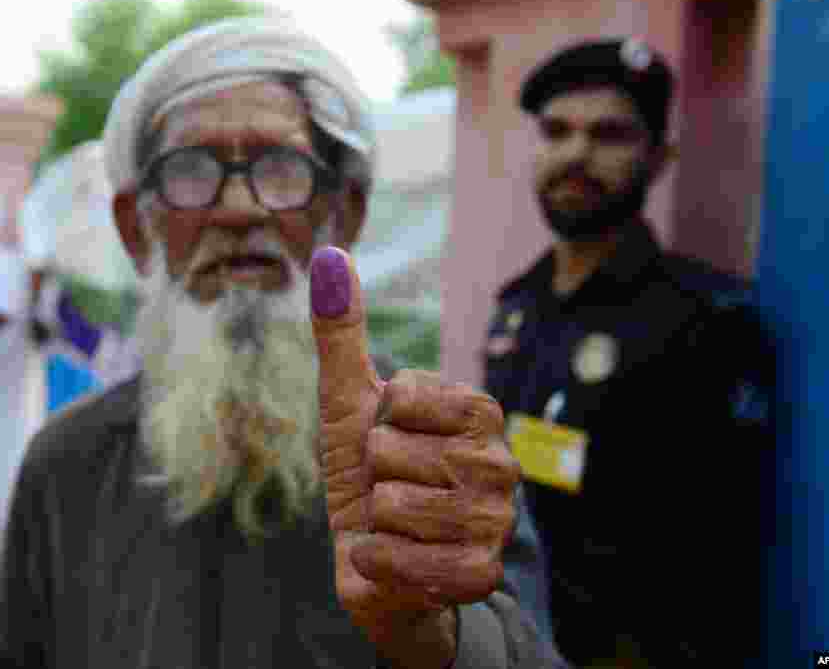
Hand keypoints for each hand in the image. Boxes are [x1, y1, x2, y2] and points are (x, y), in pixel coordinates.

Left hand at [310, 247, 519, 668]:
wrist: (382, 559)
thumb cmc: (369, 474)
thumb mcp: (350, 402)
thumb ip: (343, 331)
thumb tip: (328, 254)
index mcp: (478, 412)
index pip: (400, 396)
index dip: (376, 421)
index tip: (391, 438)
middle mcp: (500, 463)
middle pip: (388, 452)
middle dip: (372, 474)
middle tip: (392, 488)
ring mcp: (494, 520)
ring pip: (392, 505)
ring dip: (374, 520)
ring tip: (397, 524)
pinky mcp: (479, 574)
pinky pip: (400, 559)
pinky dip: (378, 562)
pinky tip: (395, 561)